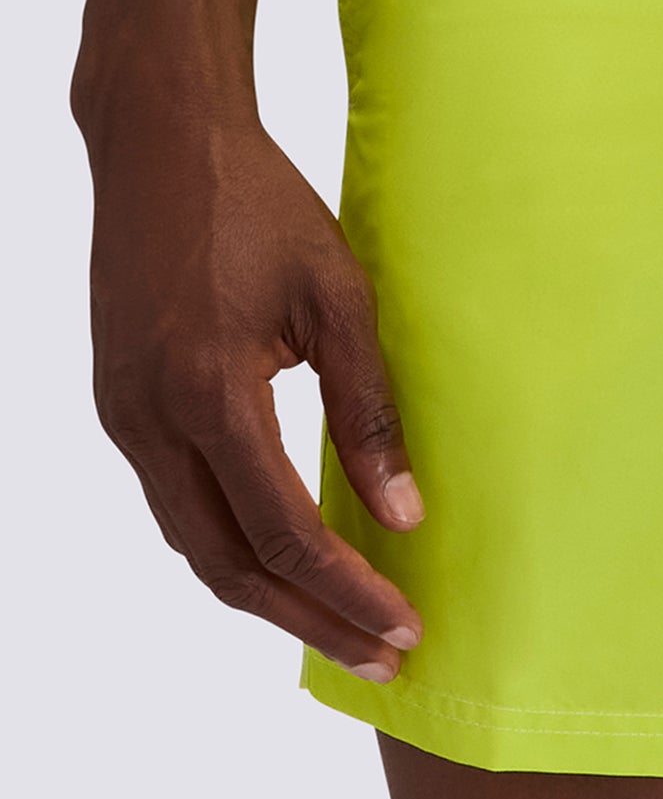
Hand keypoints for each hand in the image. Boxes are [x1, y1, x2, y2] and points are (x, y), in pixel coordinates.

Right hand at [81, 110, 423, 679]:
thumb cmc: (259, 205)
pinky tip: (284, 558)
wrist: (160, 142)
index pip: (286, 533)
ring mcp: (123, 415)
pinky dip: (231, 545)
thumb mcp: (339, 297)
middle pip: (229, 565)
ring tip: (343, 627)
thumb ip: (370, 412)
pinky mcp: (119, 403)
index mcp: (210, 393)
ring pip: (193, 544)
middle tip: (383, 656)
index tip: (405, 629)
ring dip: (268, 596)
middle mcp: (150, 419)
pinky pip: (174, 503)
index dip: (347, 593)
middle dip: (309, 622)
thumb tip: (404, 517)